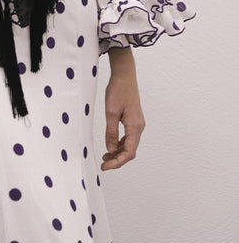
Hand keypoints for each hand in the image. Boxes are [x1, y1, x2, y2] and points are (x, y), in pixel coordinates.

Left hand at [101, 47, 144, 170]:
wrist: (125, 75)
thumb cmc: (118, 91)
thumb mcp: (111, 112)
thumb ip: (110, 132)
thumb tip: (110, 150)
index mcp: (135, 127)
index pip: (129, 153)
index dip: (117, 162)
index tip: (105, 166)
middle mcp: (139, 127)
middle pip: (130, 151)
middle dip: (117, 159)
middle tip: (103, 164)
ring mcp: (137, 123)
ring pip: (129, 144)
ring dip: (118, 152)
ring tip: (105, 158)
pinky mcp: (133, 119)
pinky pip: (128, 137)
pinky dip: (119, 143)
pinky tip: (111, 145)